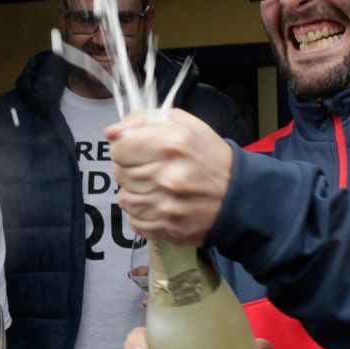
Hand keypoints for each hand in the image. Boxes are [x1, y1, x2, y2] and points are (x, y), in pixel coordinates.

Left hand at [107, 109, 234, 246]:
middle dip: (130, 170)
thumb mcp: (183, 124)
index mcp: (170, 144)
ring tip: (153, 188)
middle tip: (149, 169)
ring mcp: (167, 205)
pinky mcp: (168, 228)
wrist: (239, 195)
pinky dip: (141, 214)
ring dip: (134, 193)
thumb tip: (110, 133)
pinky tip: (157, 205)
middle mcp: (167, 176)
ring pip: (124, 199)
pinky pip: (135, 222)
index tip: (135, 151)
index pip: (119, 149)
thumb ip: (143, 120)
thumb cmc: (208, 155)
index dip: (124, 149)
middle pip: (120, 174)